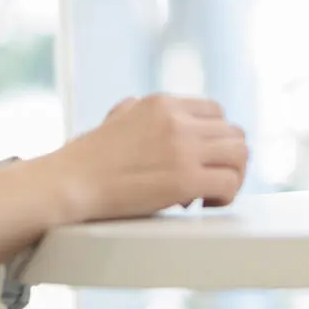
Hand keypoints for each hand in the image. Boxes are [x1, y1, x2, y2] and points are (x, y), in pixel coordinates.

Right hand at [0, 95, 247, 257]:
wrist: (68, 183)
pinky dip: (225, 196)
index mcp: (163, 104)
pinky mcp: (185, 179)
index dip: (215, 139)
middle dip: (227, 159)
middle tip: (210, 181)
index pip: (216, 112)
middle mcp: (178, 121)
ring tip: (211, 195)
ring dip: (233, 176)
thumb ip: (134, 110)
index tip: (204, 159)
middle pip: (234, 133)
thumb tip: (138, 108)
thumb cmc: (86, 159)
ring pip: (240, 155)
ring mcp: (184, 149)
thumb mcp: (114, 119)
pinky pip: (229, 183)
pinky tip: (205, 204)